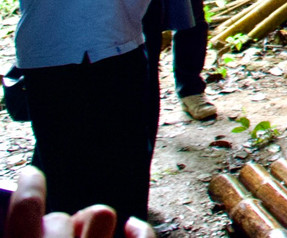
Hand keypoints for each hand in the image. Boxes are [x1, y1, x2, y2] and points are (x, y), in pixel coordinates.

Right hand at [5, 167, 154, 237]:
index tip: (32, 175)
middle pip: (61, 217)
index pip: (26, 209)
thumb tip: (31, 221)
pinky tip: (131, 228)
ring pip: (101, 213)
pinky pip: (143, 234)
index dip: (29, 188)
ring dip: (93, 224)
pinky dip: (139, 230)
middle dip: (59, 229)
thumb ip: (22, 234)